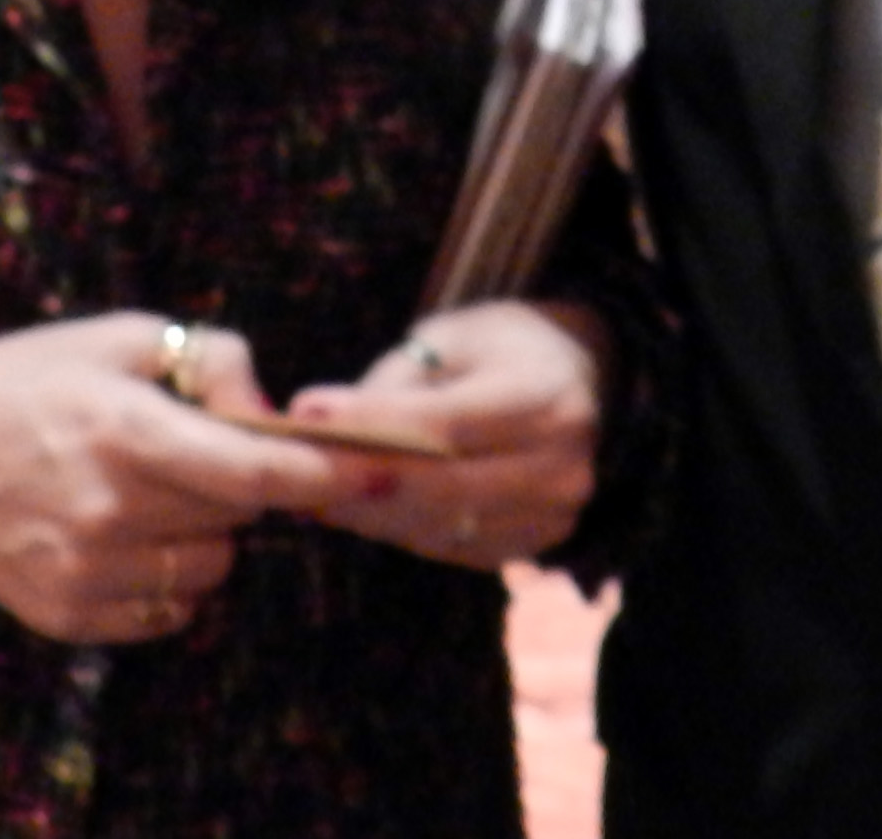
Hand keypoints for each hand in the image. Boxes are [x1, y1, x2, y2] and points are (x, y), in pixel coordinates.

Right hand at [0, 312, 387, 644]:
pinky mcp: (69, 618)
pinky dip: (170, 574)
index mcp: (123, 430)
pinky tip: (127, 530)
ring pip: (212, 568)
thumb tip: (267, 406)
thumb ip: (208, 359)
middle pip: (240, 518)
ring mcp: (85, 573)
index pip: (250, 469)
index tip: (381, 468)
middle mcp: (107, 511)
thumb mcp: (118, 337)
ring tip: (152, 488)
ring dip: (208, 531)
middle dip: (242, 483)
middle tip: (195, 449)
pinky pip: (170, 609)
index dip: (321, 472)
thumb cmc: (28, 378)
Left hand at [281, 301, 605, 570]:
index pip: (445, 422)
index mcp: (545, 397)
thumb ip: (399, 381)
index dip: (372, 422)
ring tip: (316, 491)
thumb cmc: (507, 348)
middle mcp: (560, 465)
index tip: (307, 412)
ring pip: (441, 526)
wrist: (583, 382)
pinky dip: (402, 529)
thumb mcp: (458, 334)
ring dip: (370, 514)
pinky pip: (454, 548)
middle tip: (298, 468)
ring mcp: (554, 515)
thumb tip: (322, 423)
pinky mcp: (537, 545)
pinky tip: (361, 510)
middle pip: (440, 488)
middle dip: (359, 480)